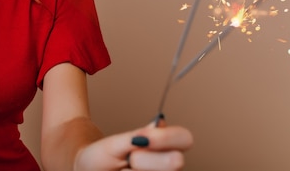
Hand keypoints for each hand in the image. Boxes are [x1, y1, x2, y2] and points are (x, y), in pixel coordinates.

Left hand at [74, 120, 192, 170]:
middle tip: (129, 158)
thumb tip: (160, 122)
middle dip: (147, 159)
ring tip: (125, 169)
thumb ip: (140, 136)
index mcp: (165, 146)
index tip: (143, 137)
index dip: (168, 138)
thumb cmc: (104, 155)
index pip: (185, 138)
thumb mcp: (118, 143)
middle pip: (176, 161)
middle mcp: (168, 165)